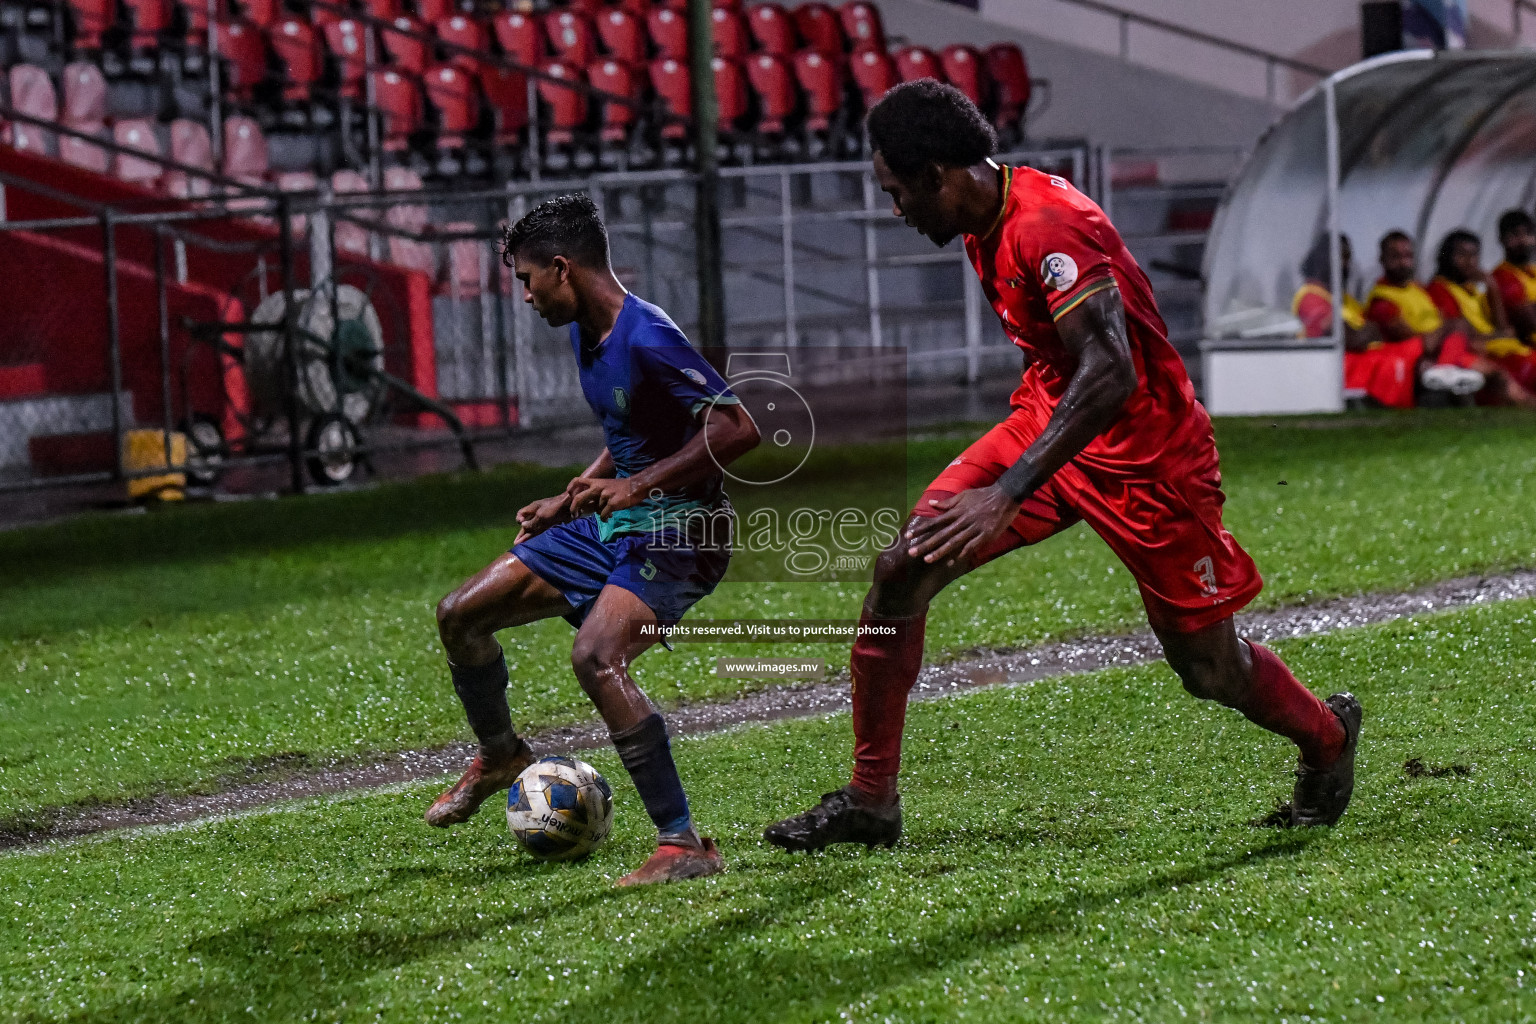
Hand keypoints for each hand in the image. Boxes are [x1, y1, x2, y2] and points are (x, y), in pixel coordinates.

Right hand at [513, 493, 570, 544]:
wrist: (571, 505)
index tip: (520, 523)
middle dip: (522, 533)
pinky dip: (537, 537)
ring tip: (522, 546)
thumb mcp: (540, 515)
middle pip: (527, 524)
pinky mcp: (551, 524)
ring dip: (528, 537)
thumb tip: (523, 526)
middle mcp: (537, 514)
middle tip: (516, 543)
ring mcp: (544, 520)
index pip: (521, 514)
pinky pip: (541, 532)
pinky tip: (533, 544)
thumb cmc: (554, 507)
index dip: (519, 519)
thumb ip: (531, 522)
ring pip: (534, 529)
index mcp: (533, 508)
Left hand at [568, 476, 643, 519]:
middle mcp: (598, 488)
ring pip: (595, 509)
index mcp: (596, 482)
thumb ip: (596, 492)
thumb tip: (588, 505)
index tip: (569, 495)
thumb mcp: (606, 485)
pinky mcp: (612, 503)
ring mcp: (604, 495)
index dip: (570, 488)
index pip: (578, 481)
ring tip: (607, 513)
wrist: (635, 487)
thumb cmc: (621, 487)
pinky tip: (608, 517)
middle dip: (574, 508)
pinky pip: (603, 514)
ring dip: (600, 513)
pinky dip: (605, 518)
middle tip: (574, 515)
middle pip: (579, 498)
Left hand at [903, 485, 1019, 565]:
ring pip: (953, 542)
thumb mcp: (964, 495)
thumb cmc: (983, 495)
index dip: (921, 529)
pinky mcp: (985, 535)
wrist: (1006, 495)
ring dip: (940, 552)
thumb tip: (931, 503)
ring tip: (927, 560)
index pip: (935, 522)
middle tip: (911, 552)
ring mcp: (973, 529)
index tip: (908, 535)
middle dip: (925, 544)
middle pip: (941, 534)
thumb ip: (947, 503)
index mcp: (956, 512)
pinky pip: (971, 546)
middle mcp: (962, 521)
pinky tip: (952, 562)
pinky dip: (961, 554)